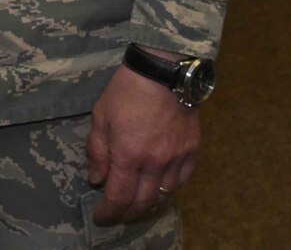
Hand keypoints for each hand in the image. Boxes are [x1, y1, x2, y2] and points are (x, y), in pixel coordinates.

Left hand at [88, 54, 200, 224]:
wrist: (164, 72)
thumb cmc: (126, 91)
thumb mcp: (100, 117)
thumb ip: (98, 152)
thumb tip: (97, 180)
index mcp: (129, 155)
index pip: (119, 196)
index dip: (109, 212)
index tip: (101, 218)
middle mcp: (155, 163)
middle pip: (143, 201)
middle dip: (128, 212)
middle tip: (118, 214)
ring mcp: (177, 158)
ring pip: (165, 193)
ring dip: (150, 202)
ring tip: (138, 203)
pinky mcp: (193, 150)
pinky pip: (183, 179)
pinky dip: (171, 187)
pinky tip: (162, 185)